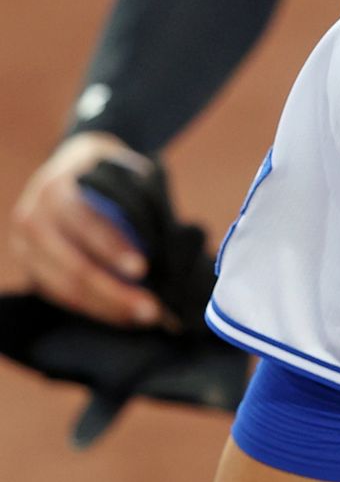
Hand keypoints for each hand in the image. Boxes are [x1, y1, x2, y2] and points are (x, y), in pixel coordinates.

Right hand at [10, 133, 165, 326]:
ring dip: (107, 307)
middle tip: (152, 309)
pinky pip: (59, 296)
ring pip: (65, 287)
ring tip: (143, 315)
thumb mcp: (123, 173)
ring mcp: (25, 244)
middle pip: (73, 265)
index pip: (84, 222)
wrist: (73, 167)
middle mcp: (34, 216)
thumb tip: (172, 246)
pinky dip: (93, 308)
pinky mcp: (28, 266)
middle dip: (115, 292)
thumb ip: (140, 202)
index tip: (142, 268)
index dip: (112, 247)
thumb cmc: (109, 174)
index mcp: (59, 187)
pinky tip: (122, 314)